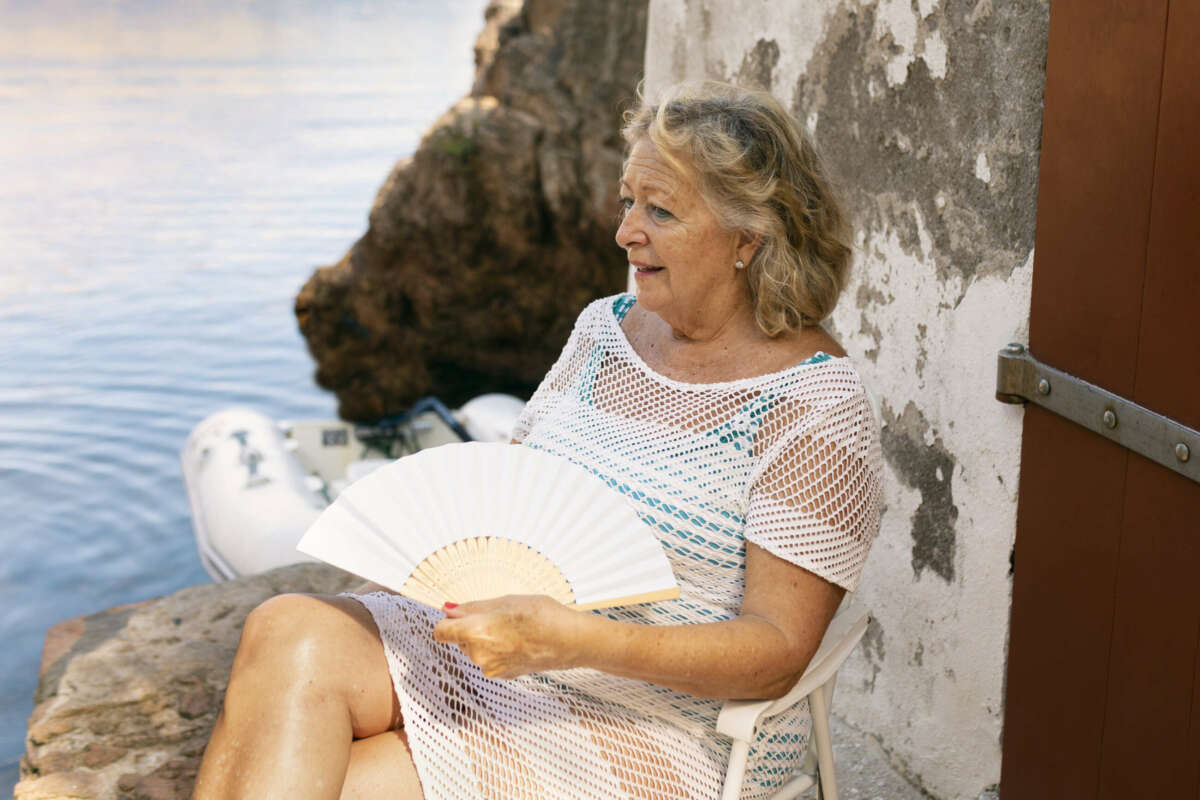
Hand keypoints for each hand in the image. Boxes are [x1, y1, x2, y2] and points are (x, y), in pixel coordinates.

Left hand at [432, 595, 581, 678]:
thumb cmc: (541, 615)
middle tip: (498, 616)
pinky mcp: (503, 675)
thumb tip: (448, 610)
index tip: (459, 614)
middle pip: (460, 640)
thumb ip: (472, 608)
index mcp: (474, 633)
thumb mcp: (505, 601)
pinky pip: (490, 659)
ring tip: (512, 628)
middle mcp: (478, 655)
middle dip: (472, 627)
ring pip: (476, 650)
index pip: (440, 632)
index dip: (448, 621)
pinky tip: (518, 641)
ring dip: (486, 639)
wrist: (570, 641)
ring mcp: (491, 669)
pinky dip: (498, 650)